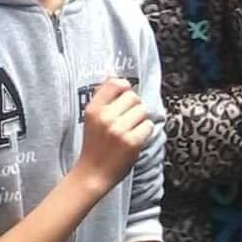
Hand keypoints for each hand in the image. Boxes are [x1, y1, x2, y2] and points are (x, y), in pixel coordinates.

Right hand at [74, 78, 153, 195]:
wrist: (93, 173)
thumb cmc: (95, 144)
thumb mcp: (93, 117)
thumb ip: (103, 94)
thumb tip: (111, 69)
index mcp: (94, 109)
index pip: (116, 83)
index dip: (125, 89)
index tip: (123, 100)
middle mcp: (106, 117)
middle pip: (134, 97)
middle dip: (134, 108)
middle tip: (126, 121)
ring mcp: (119, 130)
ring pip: (143, 111)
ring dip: (140, 120)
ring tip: (130, 131)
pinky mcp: (132, 142)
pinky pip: (148, 126)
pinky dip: (145, 133)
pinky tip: (134, 140)